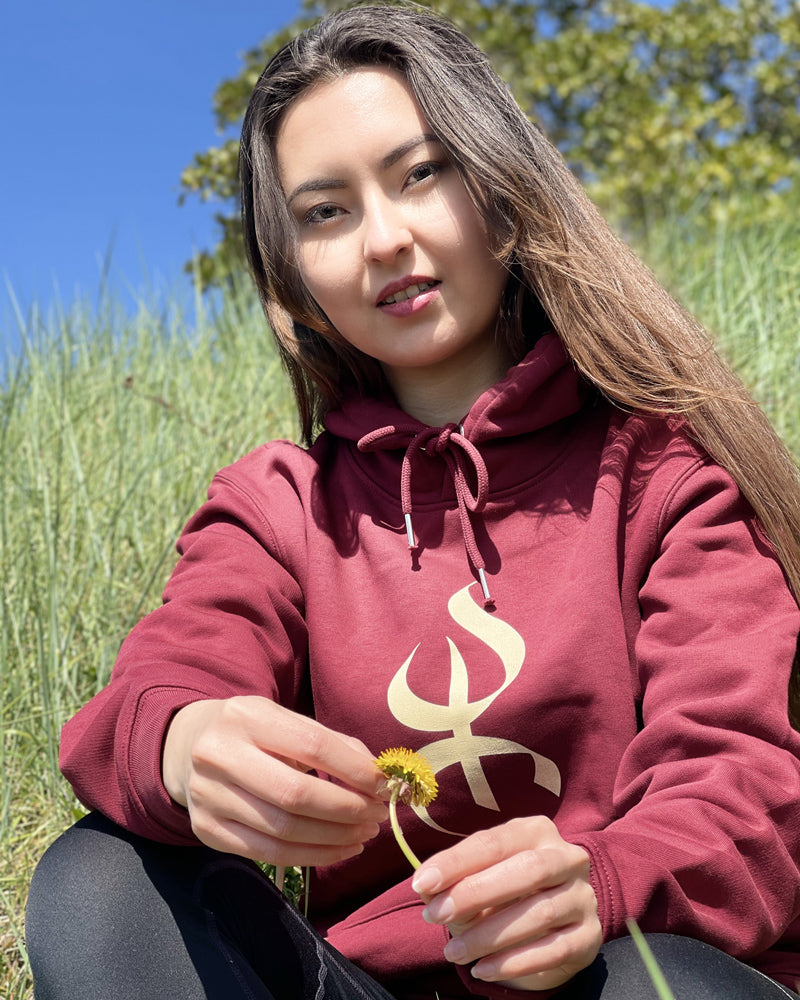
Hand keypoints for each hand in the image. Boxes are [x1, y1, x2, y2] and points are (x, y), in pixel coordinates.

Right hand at [162, 696, 387, 865]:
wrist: (187, 745)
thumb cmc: (253, 732)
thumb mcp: (285, 720)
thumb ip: (332, 744)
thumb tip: (379, 777)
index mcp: (246, 715)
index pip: (312, 745)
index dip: (355, 769)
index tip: (385, 785)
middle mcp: (219, 754)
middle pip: (296, 794)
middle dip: (347, 809)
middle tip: (378, 815)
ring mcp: (207, 795)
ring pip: (284, 830)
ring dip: (335, 837)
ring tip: (364, 833)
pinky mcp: (205, 830)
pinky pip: (268, 854)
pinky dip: (312, 856)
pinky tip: (339, 849)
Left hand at [412, 816, 600, 990]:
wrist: (544, 931)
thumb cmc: (501, 895)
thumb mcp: (476, 880)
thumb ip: (452, 880)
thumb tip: (425, 887)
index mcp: (536, 831)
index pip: (495, 841)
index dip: (456, 862)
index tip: (423, 883)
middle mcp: (568, 857)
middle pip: (527, 870)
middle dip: (476, 893)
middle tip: (437, 916)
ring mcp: (584, 897)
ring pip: (540, 913)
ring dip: (490, 935)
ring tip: (454, 952)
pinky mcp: (590, 937)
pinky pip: (555, 949)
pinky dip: (515, 962)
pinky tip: (483, 969)